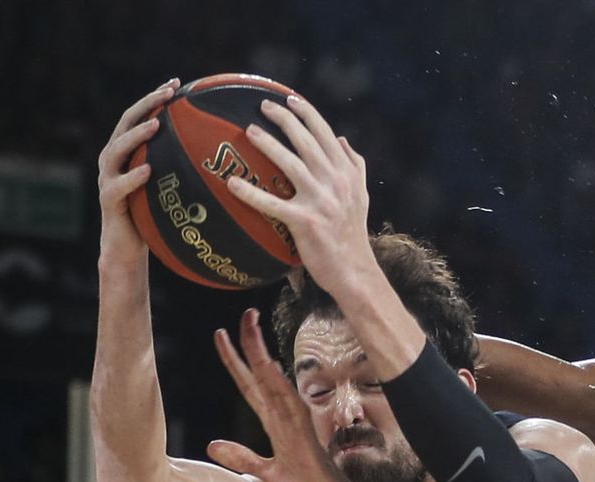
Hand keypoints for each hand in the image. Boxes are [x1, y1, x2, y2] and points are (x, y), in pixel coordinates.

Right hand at [96, 78, 178, 271]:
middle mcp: (113, 160)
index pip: (138, 116)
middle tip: (168, 94)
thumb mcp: (170, 188)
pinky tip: (148, 170)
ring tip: (156, 125)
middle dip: (146, 105)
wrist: (127, 250)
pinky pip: (118, 186)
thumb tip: (222, 157)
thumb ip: (182, 169)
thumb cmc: (153, 218)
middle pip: (125, 123)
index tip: (176, 84)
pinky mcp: (108, 202)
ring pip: (117, 149)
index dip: (154, 98)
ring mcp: (107, 179)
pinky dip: (132, 177)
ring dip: (136, 135)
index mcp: (127, 152)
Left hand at [206, 309, 369, 481]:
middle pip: (261, 376)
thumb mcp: (267, 474)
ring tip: (251, 327)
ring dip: (261, 356)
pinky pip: (290, 408)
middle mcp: (285, 418)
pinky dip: (279, 386)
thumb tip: (212, 444)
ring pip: (274, 383)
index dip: (236, 360)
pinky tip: (268, 367)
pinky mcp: (305, 440)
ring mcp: (296, 426)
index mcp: (275, 423)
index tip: (221, 335)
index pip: (251, 385)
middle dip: (250, 345)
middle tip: (243, 314)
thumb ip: (242, 458)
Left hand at [226, 95, 377, 301]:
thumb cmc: (353, 234)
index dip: (306, 113)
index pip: (325, 134)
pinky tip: (232, 184)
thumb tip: (343, 139)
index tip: (290, 99)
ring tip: (250, 131)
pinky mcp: (304, 221)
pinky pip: (272, 203)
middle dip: (284, 119)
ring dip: (268, 144)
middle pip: (306, 141)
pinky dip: (251, 193)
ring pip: (290, 163)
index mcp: (346, 172)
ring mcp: (320, 200)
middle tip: (263, 106)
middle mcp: (335, 181)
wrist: (354, 270)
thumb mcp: (362, 195)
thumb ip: (355, 165)